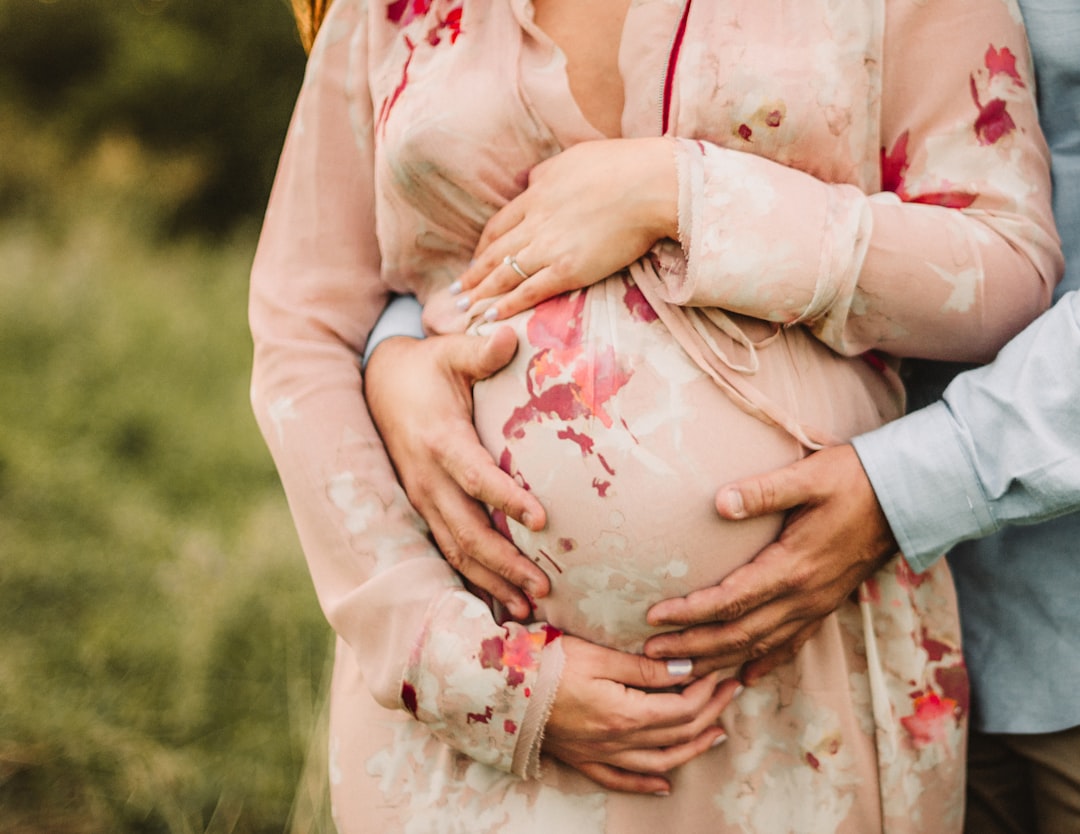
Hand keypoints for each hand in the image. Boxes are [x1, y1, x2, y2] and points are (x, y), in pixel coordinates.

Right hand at [364, 328, 550, 618]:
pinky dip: (473, 578)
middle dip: (505, 562)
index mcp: (438, 439)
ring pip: (456, 549)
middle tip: (545, 587)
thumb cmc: (425, 369)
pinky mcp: (423, 508)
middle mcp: (426, 477)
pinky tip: (501, 600)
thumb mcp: (448, 352)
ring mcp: (422, 498)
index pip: (475, 475)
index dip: (505, 498)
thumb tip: (510, 335)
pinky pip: (447, 550)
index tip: (543, 518)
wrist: (378, 385)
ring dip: (491, 580)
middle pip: (467, 530)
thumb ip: (479, 350)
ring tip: (530, 608)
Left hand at [450, 138, 677, 320]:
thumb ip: (549, 174)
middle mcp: (535, 222)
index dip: (483, 246)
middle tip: (455, 293)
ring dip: (480, 295)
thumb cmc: (622, 166)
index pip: (499, 225)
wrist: (651, 185)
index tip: (475, 260)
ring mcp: (549, 247)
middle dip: (472, 276)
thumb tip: (534, 182)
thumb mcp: (573, 159)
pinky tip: (490, 317)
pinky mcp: (568, 269)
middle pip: (494, 253)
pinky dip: (506, 305)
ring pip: (504, 275)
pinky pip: (529, 291)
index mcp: (537, 193)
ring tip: (463, 310)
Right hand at [544, 636, 738, 794]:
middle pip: (676, 734)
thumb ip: (644, 668)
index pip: (681, 709)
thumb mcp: (598, 655)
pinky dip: (646, 784)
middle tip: (730, 692)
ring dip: (691, 750)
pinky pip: (620, 780)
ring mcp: (599, 755)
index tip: (718, 673)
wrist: (498, 687)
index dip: (706, 692)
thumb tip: (685, 670)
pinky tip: (664, 785)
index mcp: (623, 713)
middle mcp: (616, 742)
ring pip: (658, 763)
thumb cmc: (546, 663)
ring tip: (715, 734)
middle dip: (709, 712)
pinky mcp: (582, 760)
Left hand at [643, 444, 898, 683]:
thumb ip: (764, 490)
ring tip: (683, 672)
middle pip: (739, 634)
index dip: (690, 613)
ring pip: (761, 646)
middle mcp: (804, 596)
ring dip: (720, 661)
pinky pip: (791, 644)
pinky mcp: (826, 604)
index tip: (655, 617)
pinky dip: (765, 662)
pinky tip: (746, 676)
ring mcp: (817, 605)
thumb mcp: (809, 476)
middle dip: (694, 648)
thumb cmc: (854, 479)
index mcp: (793, 566)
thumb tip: (719, 501)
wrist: (907, 497)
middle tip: (652, 655)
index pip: (730, 601)